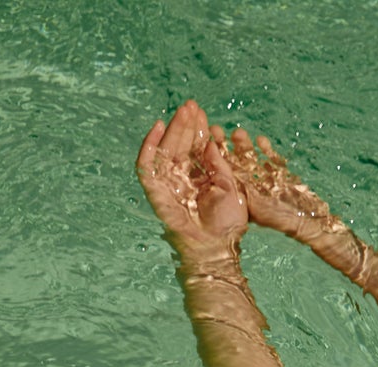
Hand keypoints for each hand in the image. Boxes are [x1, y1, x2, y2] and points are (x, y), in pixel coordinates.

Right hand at [136, 101, 246, 251]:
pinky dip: (148, 146)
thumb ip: (219, 165)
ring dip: (172, 129)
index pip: (195, 148)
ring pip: (166, 150)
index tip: (202, 113)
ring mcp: (167, 185)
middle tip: (191, 105)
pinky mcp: (154, 192)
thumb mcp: (231, 189)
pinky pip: (146, 166)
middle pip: (180, 146)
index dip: (198, 130)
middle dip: (185, 125)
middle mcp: (182, 180)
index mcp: (200, 178)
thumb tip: (209, 143)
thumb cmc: (227, 226)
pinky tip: (157, 127)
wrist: (215, 249)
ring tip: (182, 111)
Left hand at [217, 125, 340, 243]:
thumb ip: (233, 180)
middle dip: (224, 146)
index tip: (203, 143)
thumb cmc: (278, 218)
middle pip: (232, 163)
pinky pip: (269, 160)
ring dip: (243, 146)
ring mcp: (263, 181)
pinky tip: (261, 141)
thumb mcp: (251, 200)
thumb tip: (212, 156)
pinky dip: (266, 151)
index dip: (212, 156)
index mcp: (238, 197)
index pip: (220, 173)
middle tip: (215, 130)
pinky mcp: (278, 176)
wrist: (308, 221)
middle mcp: (249, 189)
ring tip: (238, 133)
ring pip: (250, 160)